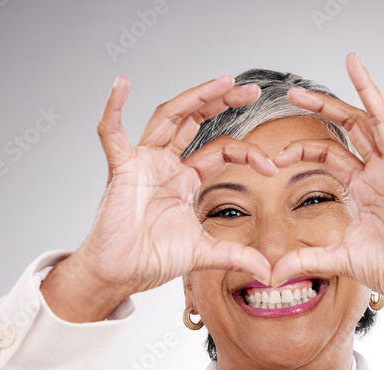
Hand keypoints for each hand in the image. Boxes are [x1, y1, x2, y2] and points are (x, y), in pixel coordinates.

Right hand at [42, 74, 276, 321]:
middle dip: (222, 102)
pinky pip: (111, 133)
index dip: (248, 152)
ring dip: (194, 96)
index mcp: (185, 179)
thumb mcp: (204, 254)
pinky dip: (113, 107)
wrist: (122, 274)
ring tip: (223, 80)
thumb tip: (269, 272)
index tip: (272, 165)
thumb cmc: (152, 259)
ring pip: (168, 116)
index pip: (221, 150)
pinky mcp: (121, 169)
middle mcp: (165, 164)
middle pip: (194, 119)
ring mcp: (143, 162)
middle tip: (251, 89)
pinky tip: (121, 84)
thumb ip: (237, 256)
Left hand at [269, 52, 383, 336]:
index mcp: (363, 185)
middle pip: (352, 126)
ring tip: (352, 63)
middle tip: (294, 90)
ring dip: (367, 92)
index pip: (329, 152)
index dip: (303, 147)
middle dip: (324, 104)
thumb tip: (273, 273)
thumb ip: (306, 259)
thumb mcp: (339, 259)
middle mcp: (380, 172)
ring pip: (381, 123)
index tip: (275, 156)